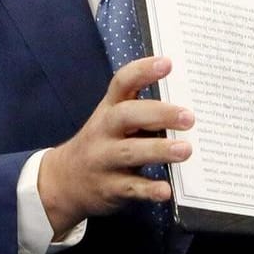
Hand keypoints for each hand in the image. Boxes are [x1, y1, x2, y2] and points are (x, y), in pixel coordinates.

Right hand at [38, 56, 192, 234]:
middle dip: (158, 114)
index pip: (122, 83)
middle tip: (188, 117)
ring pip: (129, 152)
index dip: (143, 71)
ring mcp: (104, 160)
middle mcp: (104, 131)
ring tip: (185, 150)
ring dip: (158, 150)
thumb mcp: (114, 122)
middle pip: (127, 116)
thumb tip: (189, 108)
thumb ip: (143, 114)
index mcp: (109, 109)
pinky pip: (130, 188)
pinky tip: (166, 190)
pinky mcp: (109, 188)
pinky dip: (148, 190)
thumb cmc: (103, 144)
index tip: (168, 63)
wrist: (64, 181)